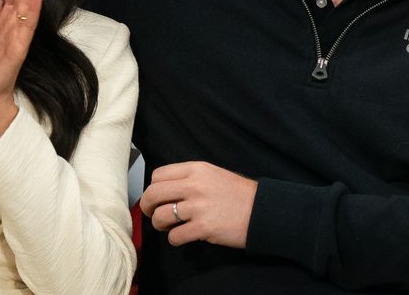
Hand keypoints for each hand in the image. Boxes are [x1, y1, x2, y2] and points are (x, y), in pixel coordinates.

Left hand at [140, 161, 256, 248]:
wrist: (261, 211)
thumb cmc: (238, 194)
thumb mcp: (213, 174)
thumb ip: (190, 178)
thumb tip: (166, 188)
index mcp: (196, 169)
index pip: (158, 175)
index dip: (153, 187)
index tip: (156, 196)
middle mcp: (194, 185)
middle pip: (153, 194)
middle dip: (147, 206)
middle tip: (151, 212)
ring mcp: (198, 207)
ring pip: (160, 216)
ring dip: (160, 224)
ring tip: (168, 226)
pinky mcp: (203, 227)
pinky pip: (175, 236)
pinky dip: (174, 239)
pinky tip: (182, 236)